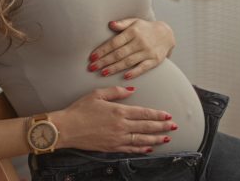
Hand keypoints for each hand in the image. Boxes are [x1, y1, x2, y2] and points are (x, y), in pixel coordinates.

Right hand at [50, 86, 176, 152]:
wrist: (66, 129)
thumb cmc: (79, 110)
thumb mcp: (97, 94)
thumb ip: (116, 91)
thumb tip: (132, 89)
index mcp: (119, 111)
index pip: (144, 113)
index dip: (158, 114)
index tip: (168, 115)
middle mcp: (121, 126)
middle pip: (147, 127)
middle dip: (162, 127)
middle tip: (174, 127)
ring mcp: (117, 138)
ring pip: (142, 139)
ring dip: (156, 139)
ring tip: (166, 138)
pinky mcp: (111, 147)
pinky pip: (130, 148)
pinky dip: (141, 148)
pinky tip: (148, 148)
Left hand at [88, 18, 174, 79]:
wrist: (167, 34)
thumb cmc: (145, 28)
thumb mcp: (134, 22)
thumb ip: (122, 24)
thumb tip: (110, 24)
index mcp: (133, 32)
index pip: (114, 42)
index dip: (102, 50)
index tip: (92, 57)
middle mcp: (140, 42)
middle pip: (119, 53)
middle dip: (104, 61)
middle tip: (92, 68)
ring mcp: (147, 52)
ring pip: (128, 62)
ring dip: (115, 68)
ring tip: (103, 73)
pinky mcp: (154, 60)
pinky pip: (143, 67)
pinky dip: (134, 72)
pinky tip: (125, 76)